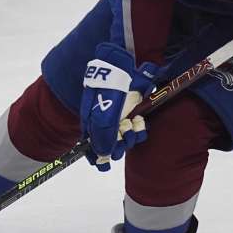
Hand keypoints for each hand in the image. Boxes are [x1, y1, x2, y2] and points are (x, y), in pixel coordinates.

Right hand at [79, 42, 157, 170]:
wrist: (119, 68)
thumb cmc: (107, 94)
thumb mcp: (101, 118)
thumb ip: (102, 138)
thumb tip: (104, 155)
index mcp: (92, 125)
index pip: (94, 149)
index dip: (100, 158)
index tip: (104, 164)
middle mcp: (106, 124)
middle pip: (114, 147)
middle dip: (120, 145)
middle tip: (122, 135)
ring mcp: (121, 119)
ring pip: (128, 139)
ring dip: (131, 136)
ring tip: (132, 124)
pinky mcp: (134, 113)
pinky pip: (139, 129)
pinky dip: (140, 128)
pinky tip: (138, 120)